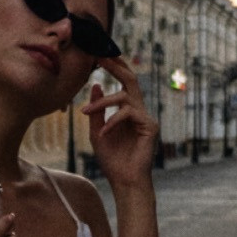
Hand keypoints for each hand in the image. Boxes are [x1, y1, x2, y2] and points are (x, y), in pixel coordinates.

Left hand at [83, 61, 158, 188]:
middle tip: (99, 56)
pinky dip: (112, 121)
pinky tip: (103, 133)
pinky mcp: (150, 126)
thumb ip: (97, 110)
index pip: (123, 82)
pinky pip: (128, 114)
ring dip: (103, 102)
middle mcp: (139, 110)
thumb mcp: (96, 131)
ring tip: (86, 113)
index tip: (98, 55)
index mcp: (128, 110)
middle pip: (131, 79)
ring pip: (125, 96)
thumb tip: (96, 84)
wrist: (124, 181)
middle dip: (115, 66)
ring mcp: (146, 117)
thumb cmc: (112, 159)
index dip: (113, 67)